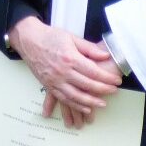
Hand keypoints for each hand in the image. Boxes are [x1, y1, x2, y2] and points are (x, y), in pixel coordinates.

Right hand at [7, 16, 122, 128]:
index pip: (93, 72)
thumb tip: (105, 55)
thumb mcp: (71, 37)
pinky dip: (75, 105)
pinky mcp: (49, 86)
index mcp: (70, 58)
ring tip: (102, 104)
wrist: (29, 40)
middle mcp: (62, 71)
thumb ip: (89, 48)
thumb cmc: (51, 37)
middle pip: (87, 85)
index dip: (107, 78)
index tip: (117, 81)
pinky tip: (85, 108)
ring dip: (90, 102)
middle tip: (114, 91)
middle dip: (103, 90)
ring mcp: (55, 80)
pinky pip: (63, 99)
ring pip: (76, 96)